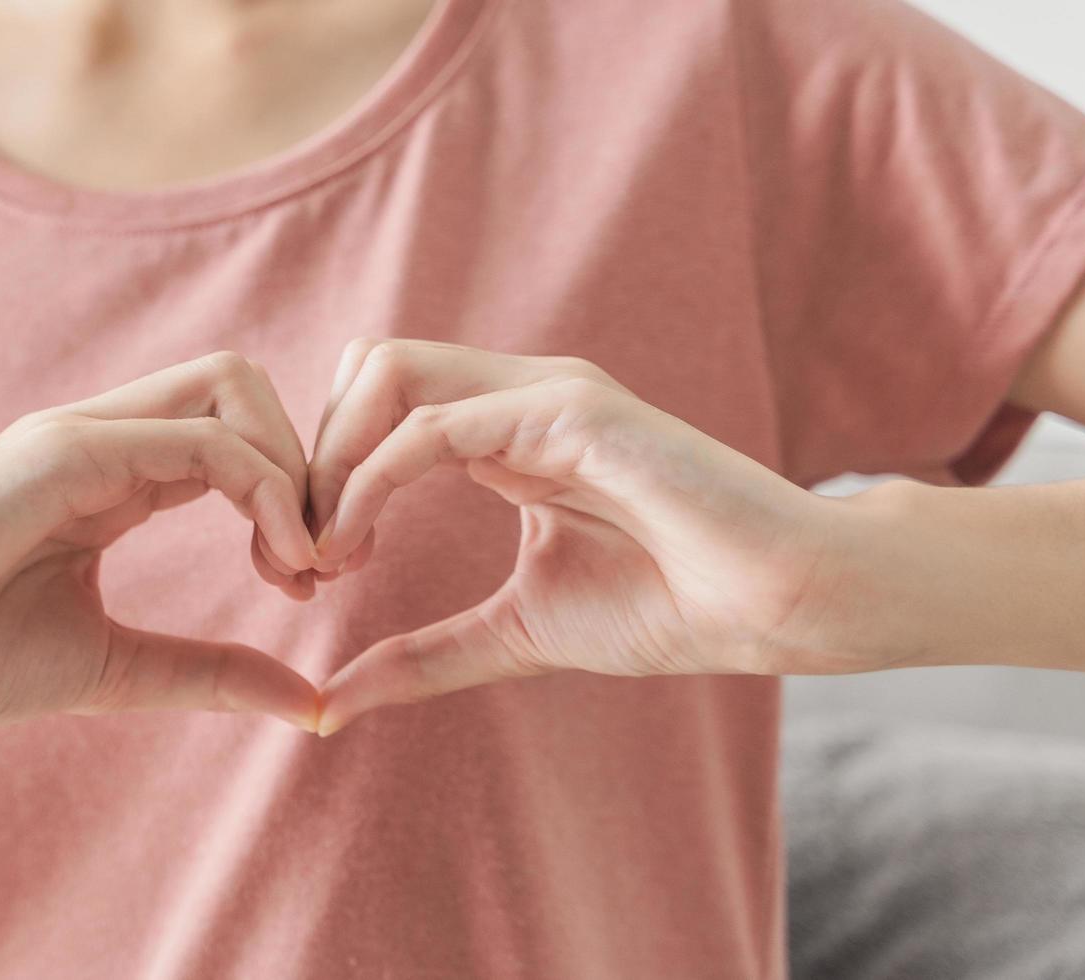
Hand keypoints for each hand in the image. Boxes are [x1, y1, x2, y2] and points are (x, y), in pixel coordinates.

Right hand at [0, 353, 324, 733]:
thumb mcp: (118, 669)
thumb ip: (211, 673)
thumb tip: (313, 705)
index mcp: (110, 476)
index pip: (233, 431)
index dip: (295, 494)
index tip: (310, 582)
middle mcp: (99, 439)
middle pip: (242, 386)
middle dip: (309, 462)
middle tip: (323, 564)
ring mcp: (79, 435)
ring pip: (231, 388)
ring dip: (295, 469)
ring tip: (302, 564)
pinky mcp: (62, 452)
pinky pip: (197, 438)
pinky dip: (263, 488)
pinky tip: (276, 562)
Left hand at [303, 340, 867, 735]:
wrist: (783, 603)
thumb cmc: (672, 607)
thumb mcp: (516, 633)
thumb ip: (424, 657)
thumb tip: (332, 703)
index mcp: (503, 430)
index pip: (375, 406)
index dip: (323, 477)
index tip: (308, 569)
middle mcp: (516, 394)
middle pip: (364, 367)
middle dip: (312, 454)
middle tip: (301, 554)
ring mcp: (545, 391)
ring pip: (386, 372)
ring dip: (331, 459)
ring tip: (325, 551)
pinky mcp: (572, 410)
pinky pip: (434, 425)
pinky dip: (373, 481)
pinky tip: (357, 546)